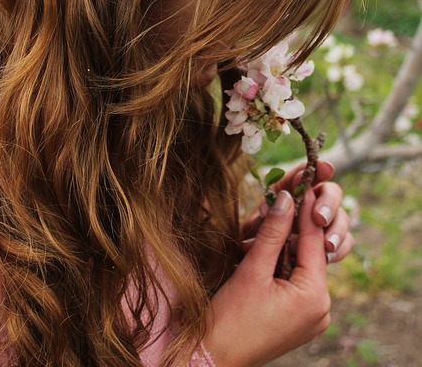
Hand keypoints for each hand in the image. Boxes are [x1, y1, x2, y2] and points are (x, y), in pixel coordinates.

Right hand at [204, 189, 330, 366]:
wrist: (213, 358)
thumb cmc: (230, 319)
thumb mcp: (252, 269)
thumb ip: (272, 232)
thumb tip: (286, 198)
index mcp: (315, 297)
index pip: (313, 241)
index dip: (304, 210)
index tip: (300, 184)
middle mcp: (321, 308)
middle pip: (309, 253)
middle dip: (292, 227)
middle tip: (281, 199)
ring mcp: (310, 316)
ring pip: (300, 265)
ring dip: (284, 244)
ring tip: (270, 220)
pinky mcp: (298, 319)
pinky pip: (295, 281)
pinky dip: (281, 263)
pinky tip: (266, 247)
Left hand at [241, 161, 353, 263]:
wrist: (249, 281)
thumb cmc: (246, 250)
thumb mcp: (252, 232)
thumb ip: (268, 217)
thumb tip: (285, 198)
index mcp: (285, 192)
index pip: (305, 175)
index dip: (317, 169)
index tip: (325, 168)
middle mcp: (306, 204)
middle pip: (330, 192)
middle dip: (328, 203)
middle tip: (319, 218)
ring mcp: (320, 225)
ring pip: (340, 217)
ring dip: (337, 228)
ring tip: (328, 245)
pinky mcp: (327, 246)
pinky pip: (344, 242)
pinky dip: (340, 248)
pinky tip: (330, 256)